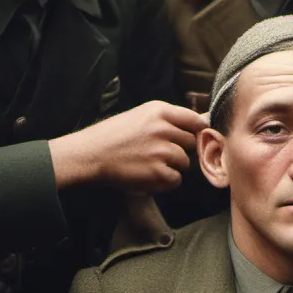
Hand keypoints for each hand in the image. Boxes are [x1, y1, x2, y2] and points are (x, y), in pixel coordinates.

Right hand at [50, 101, 206, 193]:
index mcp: (160, 111)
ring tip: (150, 164)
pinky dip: (165, 182)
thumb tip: (203, 122)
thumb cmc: (114, 134)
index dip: (195, 132)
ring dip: (172, 167)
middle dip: (180, 150)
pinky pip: (176, 180)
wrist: (90, 154)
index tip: (188, 139)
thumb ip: (170, 119)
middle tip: (160, 154)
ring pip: (185, 162)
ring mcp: (161, 150)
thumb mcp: (141, 115)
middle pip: (192, 142)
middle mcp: (163, 128)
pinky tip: (149, 176)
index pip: (196, 121)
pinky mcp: (157, 172)